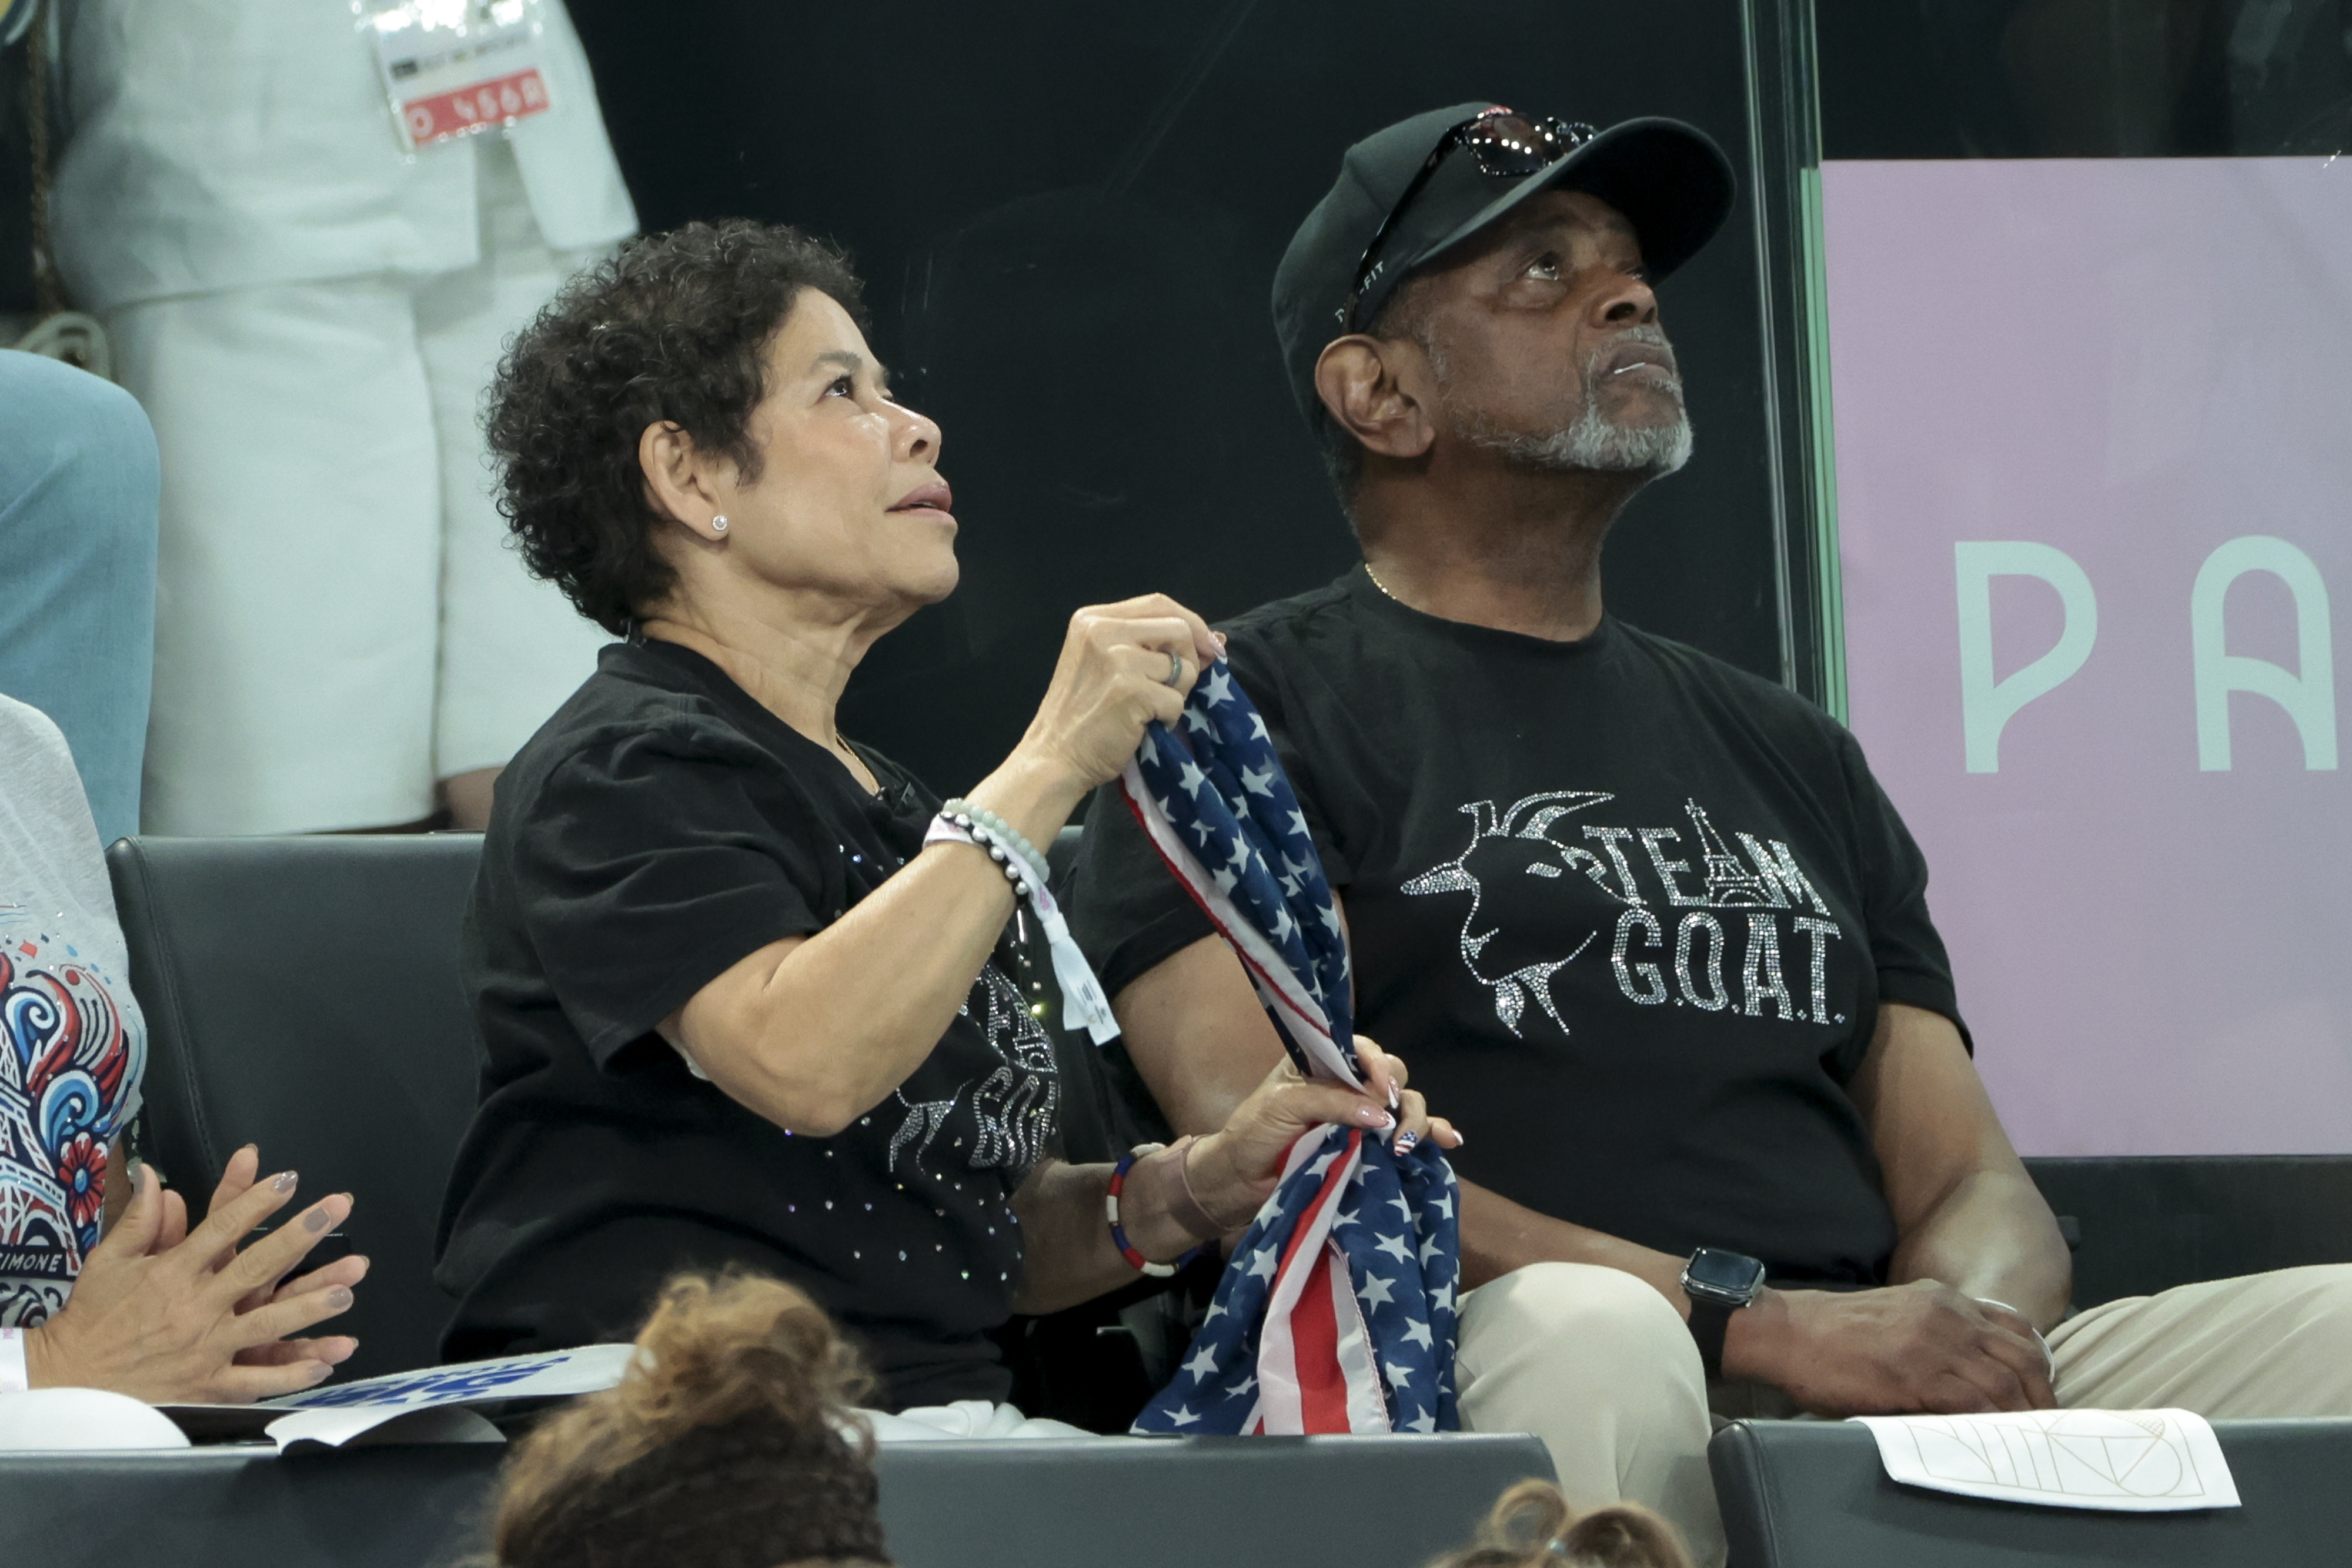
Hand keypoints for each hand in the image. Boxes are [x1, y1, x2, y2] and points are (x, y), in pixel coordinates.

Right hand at [25, 1149, 366, 1402]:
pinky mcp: (207, 1386)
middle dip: (300, 1236)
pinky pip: (255, 1382)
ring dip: (309, 1305)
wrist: (69, 1380)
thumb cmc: (91, 1317)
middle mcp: (194, 1308)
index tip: (288, 1179)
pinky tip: (323, 1365)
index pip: (221, 1228)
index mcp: (171, 1273)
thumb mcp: (109, 1261)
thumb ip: (140, 1218)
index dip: (256, 1201)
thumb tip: (154, 1174)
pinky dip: (289, 1375)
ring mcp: (204, 1348)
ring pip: (267, 1324)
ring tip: (347, 1289)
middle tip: (336, 1211)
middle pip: (256, 1266)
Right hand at [1013, 594, 1223, 794]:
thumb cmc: (1082, 715)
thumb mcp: (1104, 663)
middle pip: (1179, 628)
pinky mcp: (1131, 691)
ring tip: (1148, 708)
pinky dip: (1168, 719)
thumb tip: (1215, 639)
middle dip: (1190, 660)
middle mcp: (1103, 631)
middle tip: (1174, 688)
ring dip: (1176, 694)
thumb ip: (1149, 644)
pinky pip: (1176, 701)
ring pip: (1183, 667)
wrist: (1054, 757)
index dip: (1192, 623)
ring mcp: (1117, 659)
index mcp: (1093, 619)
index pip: (1159, 603)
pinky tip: (1143, 726)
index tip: (1210, 647)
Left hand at [1185, 1037, 1463, 1225]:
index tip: (1380, 1087)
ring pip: (1406, 1105)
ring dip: (1416, 1119)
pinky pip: (1410, 1136)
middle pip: (1392, 1076)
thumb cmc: (1254, 1134)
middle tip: (1389, 1124)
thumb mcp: (1283, 1106)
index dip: (1377, 1062)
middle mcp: (1348, 1086)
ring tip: (1406, 1144)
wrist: (1240, 1182)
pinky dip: (1433, 1135)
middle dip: (1398, 1095)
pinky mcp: (1372, 1149)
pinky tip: (1450, 1140)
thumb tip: (1381, 1115)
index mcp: (1322, 1064)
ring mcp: (1362, 1119)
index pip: (1361, 1049)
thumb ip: (1330, 1101)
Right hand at [1726, 1278, 2055, 1415]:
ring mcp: (1935, 1344)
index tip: (2040, 1392)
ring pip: (2005, 1385)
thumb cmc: (1834, 1333)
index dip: (2038, 1365)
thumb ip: (1935, 1331)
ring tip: (2026, 1444)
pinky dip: (1989, 1426)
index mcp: (1944, 1299)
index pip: (2016, 1328)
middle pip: (2023, 1358)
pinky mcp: (1917, 1374)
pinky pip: (1972, 1404)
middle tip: (2046, 1427)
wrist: (1789, 1333)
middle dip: (2042, 1398)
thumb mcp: (1896, 1313)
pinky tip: (1991, 1442)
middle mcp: (1948, 1315)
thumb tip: (1967, 1373)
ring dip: (2021, 1419)